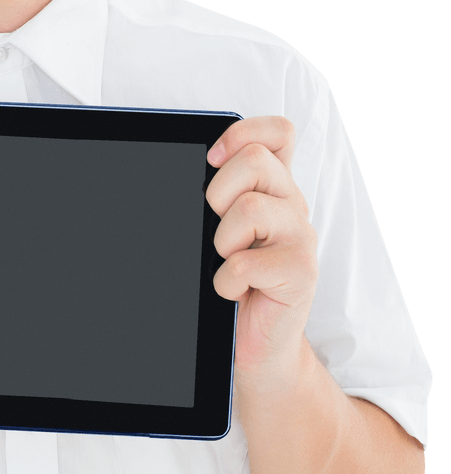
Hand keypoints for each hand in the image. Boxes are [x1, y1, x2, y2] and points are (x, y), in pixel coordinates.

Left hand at [206, 116, 317, 381]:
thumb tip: (171, 168)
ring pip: (249, 208)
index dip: (244, 132)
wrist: (256, 342)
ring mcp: (301, 237)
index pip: (278, 133)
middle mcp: (292, 205)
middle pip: (256, 160)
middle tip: (217, 227)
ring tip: (227, 261)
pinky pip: (245, 262)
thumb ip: (215, 196)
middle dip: (218, 192)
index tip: (211, 159)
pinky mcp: (302, 273)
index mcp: (274, 187)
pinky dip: (226, 280)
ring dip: (222, 240)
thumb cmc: (233, 280)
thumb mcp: (219, 228)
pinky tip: (233, 290)